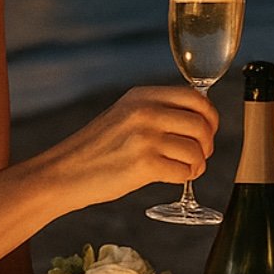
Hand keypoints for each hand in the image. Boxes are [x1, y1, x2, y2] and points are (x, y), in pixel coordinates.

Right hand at [50, 87, 218, 210]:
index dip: (209, 116)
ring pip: (196, 150)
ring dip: (198, 164)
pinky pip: (184, 171)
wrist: (63, 172)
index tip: (207, 130)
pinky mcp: (143, 165)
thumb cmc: (97, 149)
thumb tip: (198, 119)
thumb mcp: (124, 114)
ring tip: (187, 169)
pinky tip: (176, 177)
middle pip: (201, 124)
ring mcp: (145, 138)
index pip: (195, 98)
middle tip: (200, 155)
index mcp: (142, 96)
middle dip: (207, 143)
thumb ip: (156, 111)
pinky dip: (185, 177)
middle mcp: (145, 112)